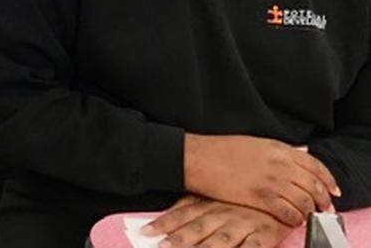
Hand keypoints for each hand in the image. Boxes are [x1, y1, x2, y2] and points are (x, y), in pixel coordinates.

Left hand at [142, 196, 292, 247]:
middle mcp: (224, 213)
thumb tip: (168, 212)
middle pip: (198, 229)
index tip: (146, 231)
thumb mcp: (215, 194)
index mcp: (211, 203)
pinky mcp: (265, 234)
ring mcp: (244, 224)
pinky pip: (253, 247)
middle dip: (179, 239)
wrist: (283, 187)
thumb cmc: (243, 195)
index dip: (165, 223)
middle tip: (162, 246)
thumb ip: (192, 202)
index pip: (183, 214)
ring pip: (222, 240)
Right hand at [184, 134, 339, 226]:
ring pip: (304, 200)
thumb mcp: (255, 143)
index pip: (315, 166)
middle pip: (314, 185)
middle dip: (323, 199)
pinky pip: (289, 212)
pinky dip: (295, 219)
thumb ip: (279, 151)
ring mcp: (271, 181)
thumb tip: (299, 154)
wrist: (198, 158)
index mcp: (279, 149)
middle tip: (324, 208)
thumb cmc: (221, 150)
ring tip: (306, 216)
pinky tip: (292, 220)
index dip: (328, 180)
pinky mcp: (260, 197)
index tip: (333, 190)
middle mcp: (280, 164)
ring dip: (309, 211)